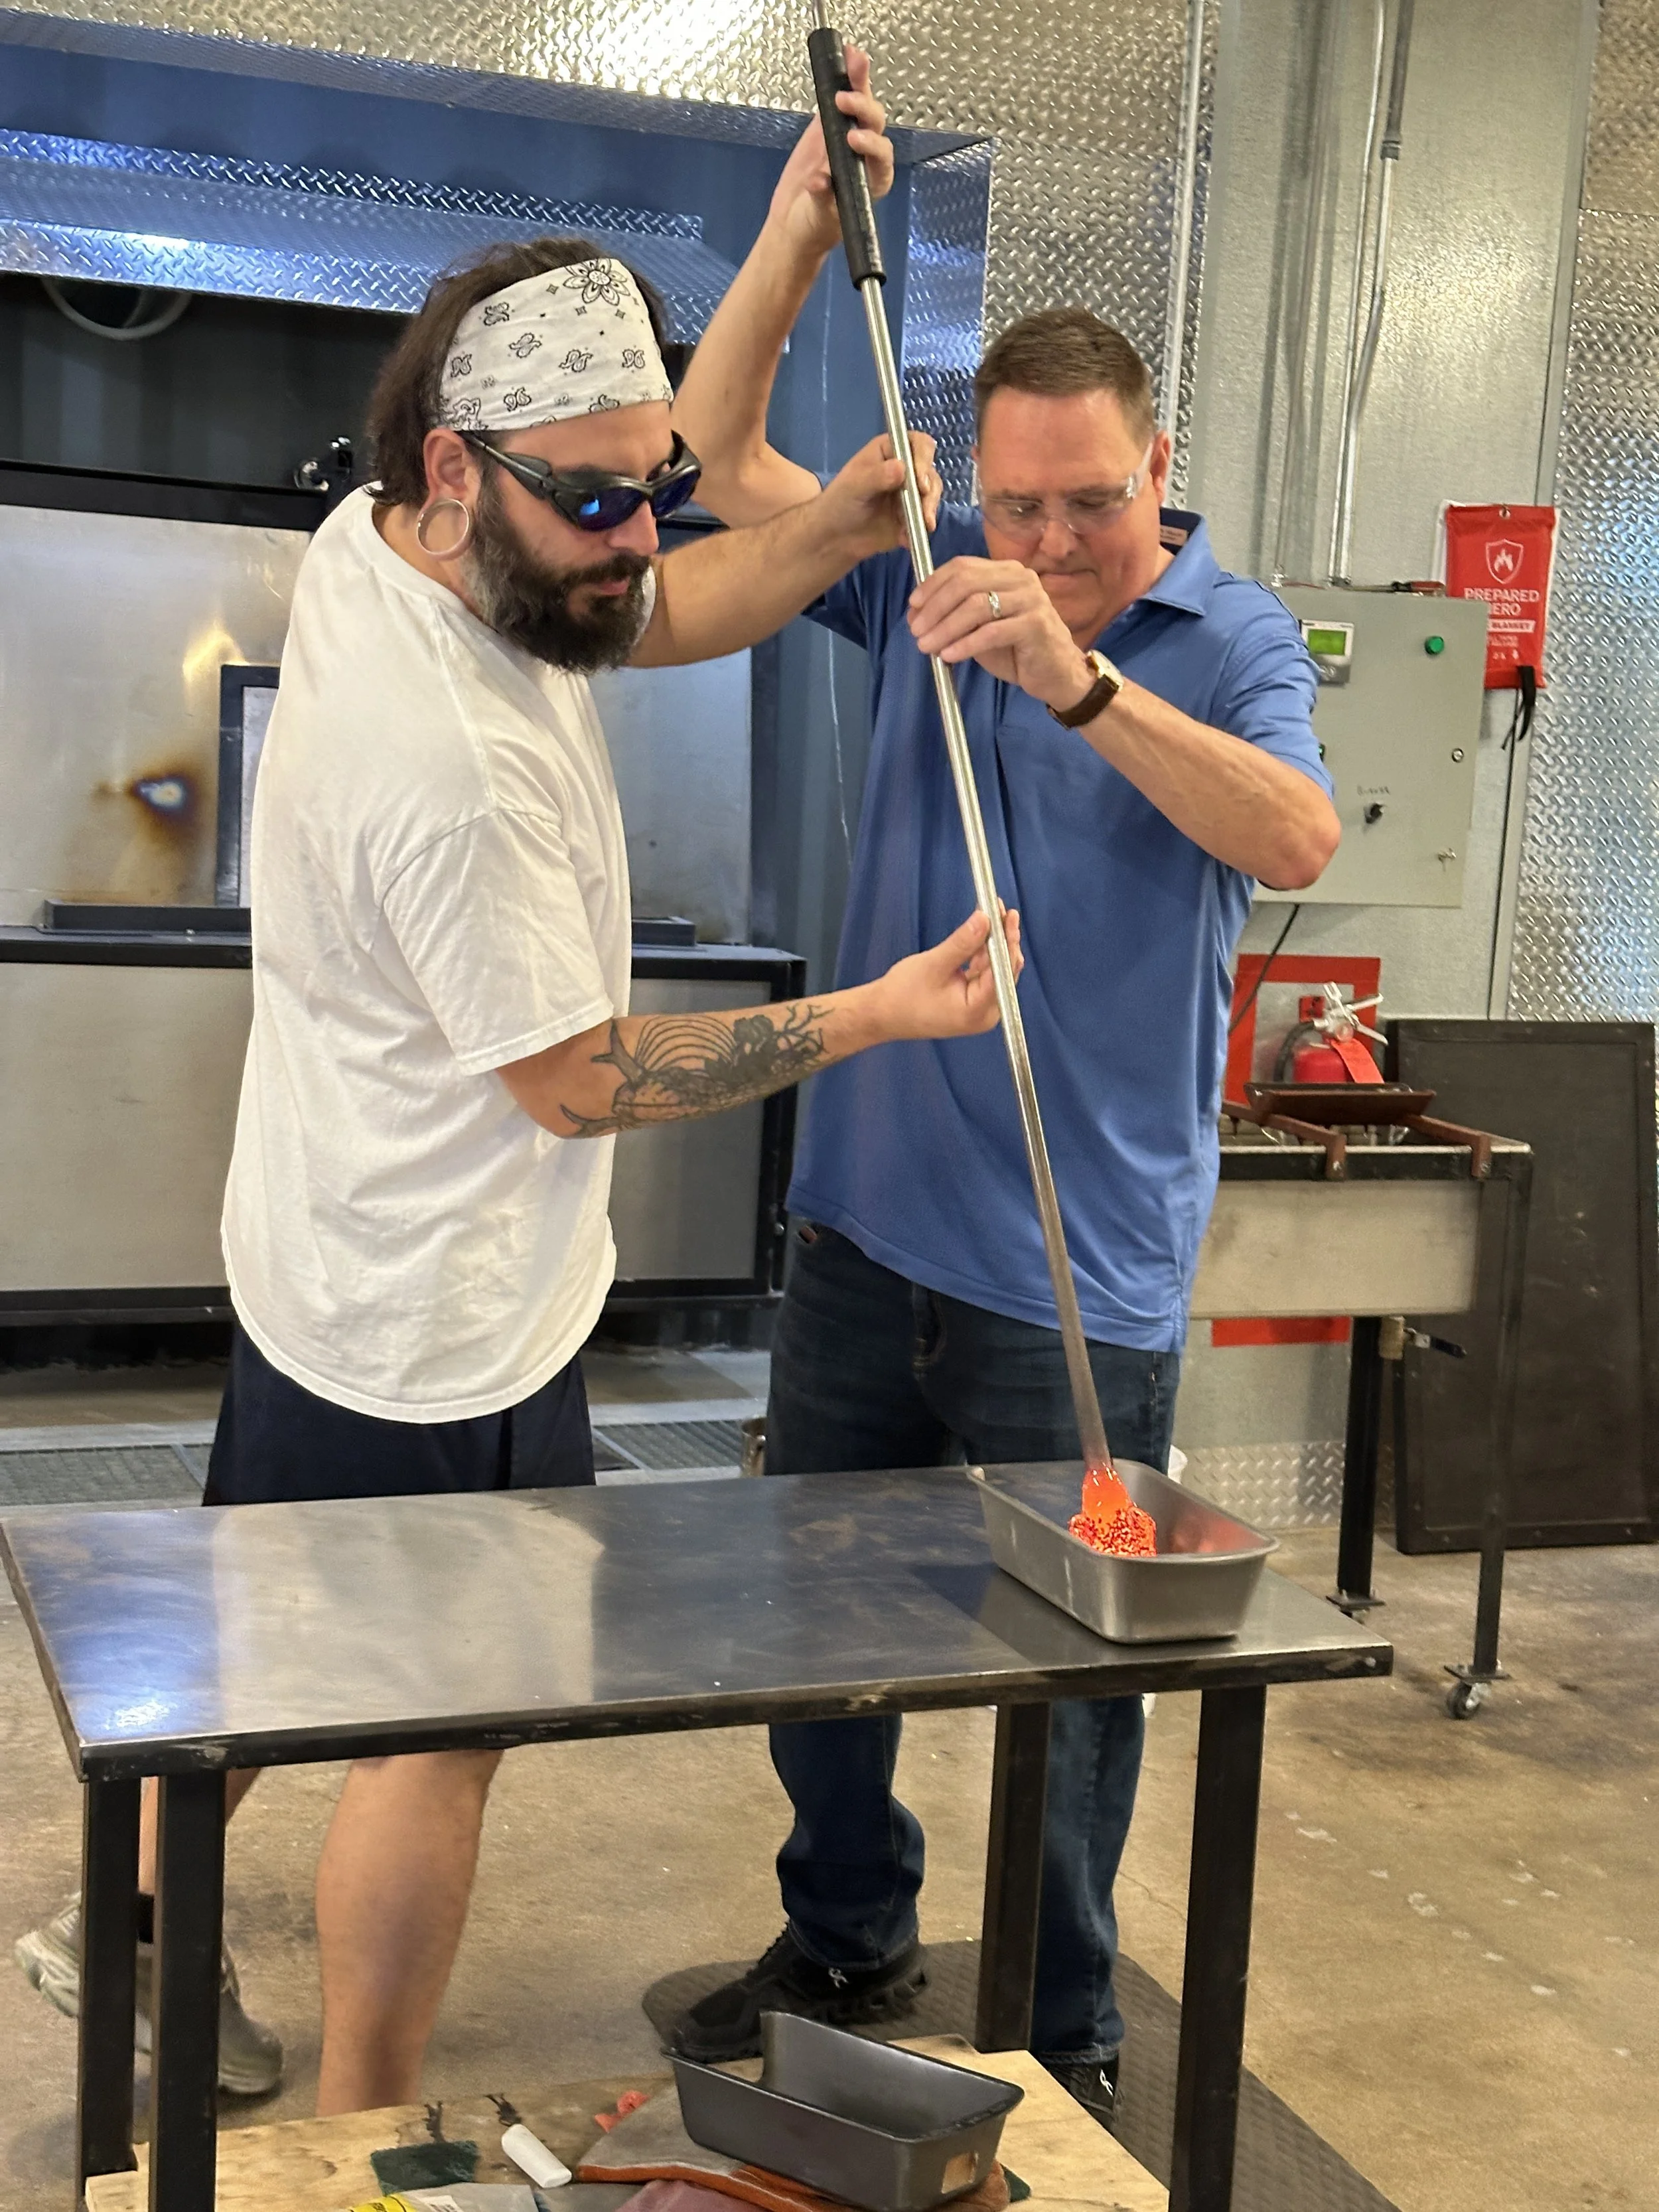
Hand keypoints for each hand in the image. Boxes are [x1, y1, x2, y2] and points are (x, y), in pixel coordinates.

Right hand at [769, 45, 893, 258]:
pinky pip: (841, 101)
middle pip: (875, 124)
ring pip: (862, 106)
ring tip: (854, 59)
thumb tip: (820, 181)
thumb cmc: (815, 227)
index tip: (853, 140)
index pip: (882, 156)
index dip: (871, 145)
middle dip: (863, 110)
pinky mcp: (831, 126)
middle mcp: (867, 155)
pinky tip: (844, 56)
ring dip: (859, 83)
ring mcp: (849, 136)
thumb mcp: (820, 218)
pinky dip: (844, 79)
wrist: (795, 222)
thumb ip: (823, 199)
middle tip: (844, 101)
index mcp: (874, 179)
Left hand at [819, 430, 942, 558]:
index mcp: (889, 450)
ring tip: (921, 526)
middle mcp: (904, 468)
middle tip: (923, 508)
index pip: (917, 444)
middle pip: (929, 471)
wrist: (835, 538)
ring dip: (928, 511)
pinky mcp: (913, 515)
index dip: (923, 459)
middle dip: (929, 491)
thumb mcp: (854, 486)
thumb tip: (901, 468)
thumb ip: (876, 476)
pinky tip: (905, 539)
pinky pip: (925, 519)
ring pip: (931, 495)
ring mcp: (911, 492)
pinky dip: (919, 529)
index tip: (919, 482)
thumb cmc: (838, 503)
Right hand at [864, 908, 1022, 1042]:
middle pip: (1003, 971)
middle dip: (1003, 940)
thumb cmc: (902, 996)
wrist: (881, 1014)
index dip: (1007, 942)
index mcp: (977, 1011)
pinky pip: (983, 974)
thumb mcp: (934, 964)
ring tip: (993, 915)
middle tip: (1002, 911)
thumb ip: (962, 942)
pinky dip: (982, 954)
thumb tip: (985, 919)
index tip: (1007, 917)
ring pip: (995, 970)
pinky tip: (982, 933)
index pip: (1002, 973)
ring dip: (993, 944)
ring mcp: (979, 1009)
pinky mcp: (971, 1001)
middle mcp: (985, 1014)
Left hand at [907, 557, 1094, 710]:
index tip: (913, 606)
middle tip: (916, 630)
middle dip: (935, 607)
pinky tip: (949, 656)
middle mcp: (1020, 578)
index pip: (962, 566)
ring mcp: (1031, 599)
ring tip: (927, 646)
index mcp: (1005, 571)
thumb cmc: (1017, 650)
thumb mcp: (980, 629)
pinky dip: (966, 644)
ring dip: (945, 627)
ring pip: (976, 606)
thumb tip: (915, 614)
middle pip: (966, 583)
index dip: (932, 584)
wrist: (1057, 675)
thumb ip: (954, 617)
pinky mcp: (1036, 624)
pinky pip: (992, 632)